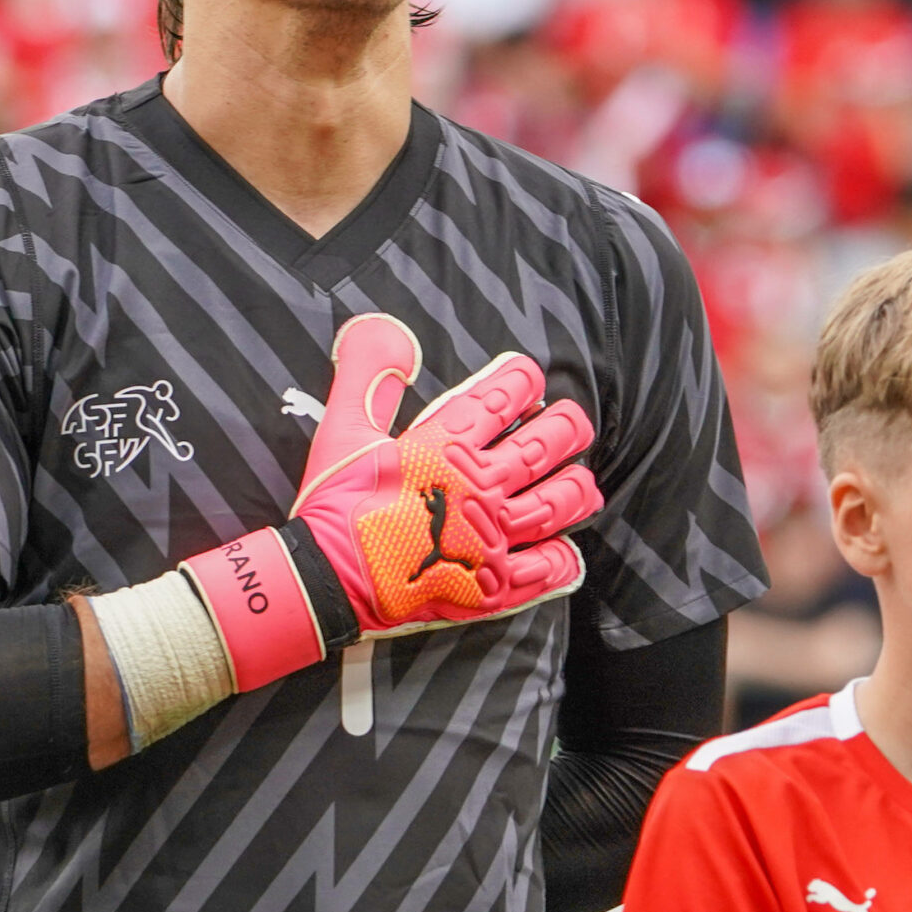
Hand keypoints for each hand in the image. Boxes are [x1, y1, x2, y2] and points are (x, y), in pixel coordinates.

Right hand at [180, 313, 601, 688]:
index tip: (531, 375)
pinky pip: (540, 572)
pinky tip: (569, 552)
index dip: (521, 381)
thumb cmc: (335, 504)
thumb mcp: (343, 428)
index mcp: (445, 447)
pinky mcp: (489, 585)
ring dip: (574, 490)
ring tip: (584, 481)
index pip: (498, 401)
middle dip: (566, 429)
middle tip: (576, 422)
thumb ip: (369, 373)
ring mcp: (490, 538)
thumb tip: (386, 326)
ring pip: (553, 506)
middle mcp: (478, 487)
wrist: (327, 580)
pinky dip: (561, 561)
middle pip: (541, 448)